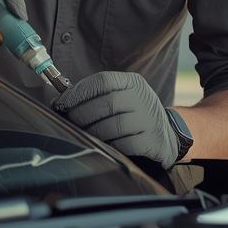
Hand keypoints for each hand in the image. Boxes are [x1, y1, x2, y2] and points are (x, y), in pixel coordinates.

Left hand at [53, 71, 181, 168]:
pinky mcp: (152, 140)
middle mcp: (142, 97)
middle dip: (81, 115)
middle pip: (106, 104)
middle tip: (70, 123)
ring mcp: (149, 119)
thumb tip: (59, 102)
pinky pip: (123, 144)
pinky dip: (109, 146)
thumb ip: (95, 97)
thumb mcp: (121, 98)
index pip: (102, 81)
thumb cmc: (133, 115)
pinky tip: (105, 145)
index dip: (78, 92)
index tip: (61, 104)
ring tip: (85, 135)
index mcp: (132, 82)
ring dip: (93, 133)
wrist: (168, 134)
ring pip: (112, 126)